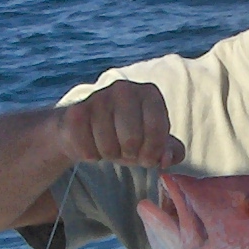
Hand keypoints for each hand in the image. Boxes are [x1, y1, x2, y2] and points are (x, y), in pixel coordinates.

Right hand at [57, 79, 183, 168]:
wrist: (86, 128)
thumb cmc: (127, 135)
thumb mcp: (154, 143)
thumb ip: (172, 152)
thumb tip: (166, 159)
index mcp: (149, 93)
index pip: (157, 131)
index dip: (153, 153)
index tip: (147, 156)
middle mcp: (124, 89)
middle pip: (131, 140)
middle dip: (130, 154)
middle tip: (126, 150)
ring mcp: (98, 97)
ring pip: (108, 147)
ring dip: (110, 155)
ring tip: (109, 145)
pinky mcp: (76, 112)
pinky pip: (87, 150)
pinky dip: (91, 155)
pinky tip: (91, 144)